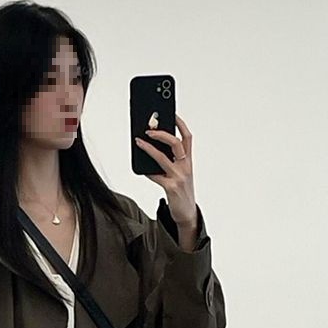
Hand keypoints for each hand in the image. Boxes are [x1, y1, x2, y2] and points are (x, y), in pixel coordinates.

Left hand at [134, 114, 196, 231]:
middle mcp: (185, 167)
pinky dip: (147, 171)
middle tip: (149, 129)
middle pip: (176, 143)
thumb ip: (171, 162)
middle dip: (162, 133)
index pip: (187, 138)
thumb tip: (153, 149)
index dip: (180, 124)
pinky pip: (155, 176)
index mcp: (188, 162)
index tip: (172, 113)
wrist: (187, 214)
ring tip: (139, 141)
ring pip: (162, 158)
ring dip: (149, 148)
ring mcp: (178, 177)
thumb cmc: (182, 192)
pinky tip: (142, 169)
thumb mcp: (180, 174)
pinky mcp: (171, 188)